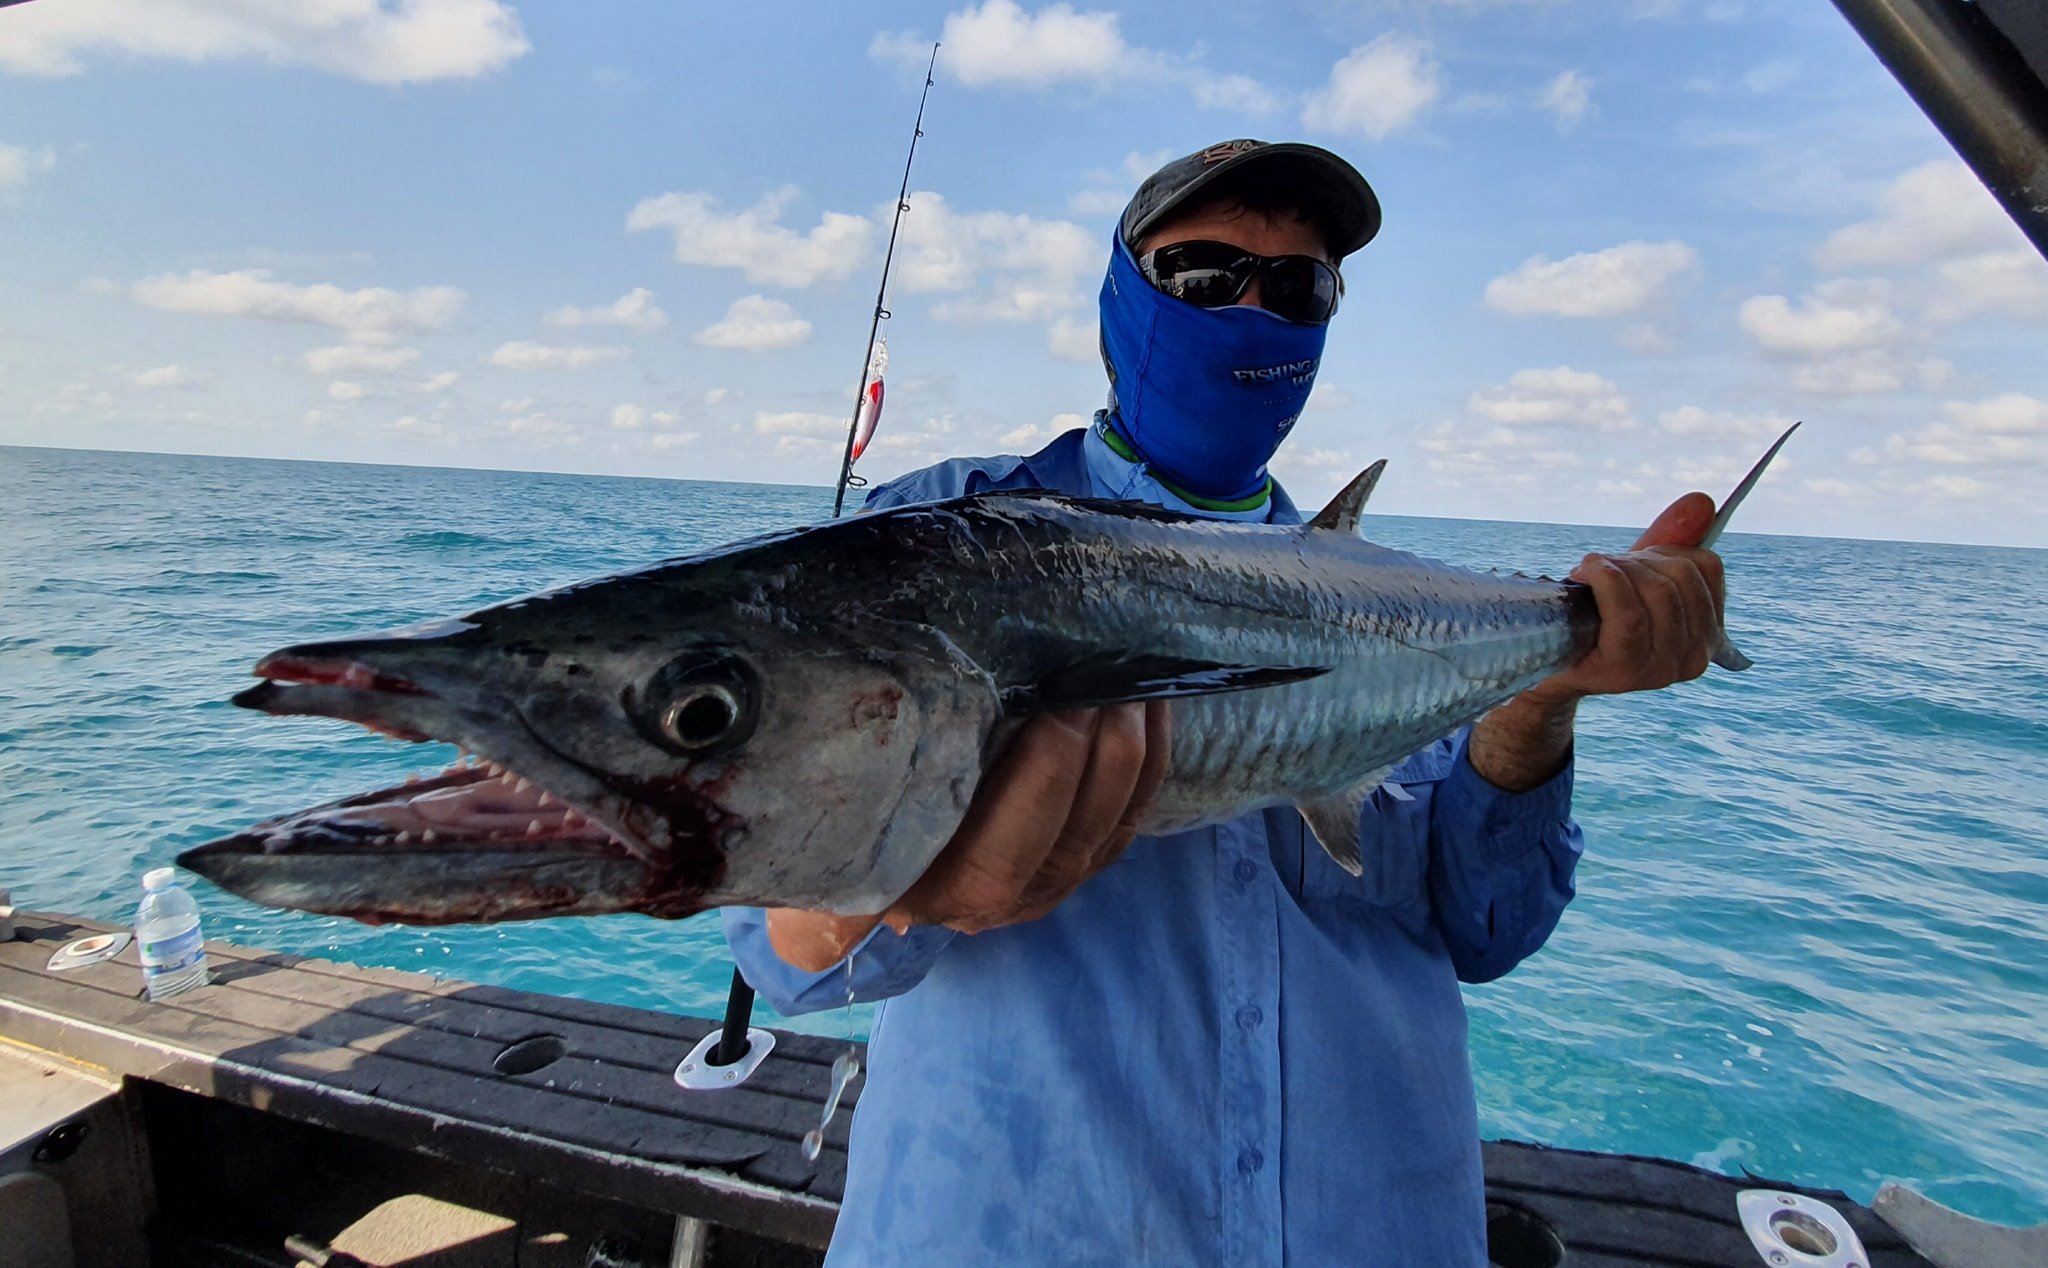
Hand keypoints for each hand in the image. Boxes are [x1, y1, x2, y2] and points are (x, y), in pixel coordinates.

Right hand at [763, 702, 1169, 969]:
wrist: (848, 846)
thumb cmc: (831, 816)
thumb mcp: (823, 829)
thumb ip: (832, 827)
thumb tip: (835, 851)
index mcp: (932, 894)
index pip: (1004, 856)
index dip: (1042, 782)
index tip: (1051, 707)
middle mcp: (998, 902)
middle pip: (1073, 836)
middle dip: (1098, 752)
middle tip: (1100, 674)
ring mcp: (1046, 883)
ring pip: (1111, 825)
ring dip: (1131, 750)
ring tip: (1131, 677)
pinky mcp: (1078, 858)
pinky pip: (1131, 814)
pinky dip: (1148, 759)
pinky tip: (1149, 704)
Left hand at [1525, 491, 1725, 707]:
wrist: (1544, 658)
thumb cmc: (1593, 615)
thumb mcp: (1636, 574)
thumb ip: (1671, 540)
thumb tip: (1703, 501)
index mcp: (1707, 633)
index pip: (1707, 566)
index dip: (1664, 549)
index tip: (1631, 562)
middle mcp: (1694, 657)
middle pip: (1681, 576)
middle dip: (1636, 561)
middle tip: (1602, 569)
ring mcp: (1663, 669)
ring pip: (1657, 591)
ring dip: (1617, 570)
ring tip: (1588, 577)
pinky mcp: (1629, 670)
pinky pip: (1628, 612)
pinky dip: (1605, 581)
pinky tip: (1585, 574)